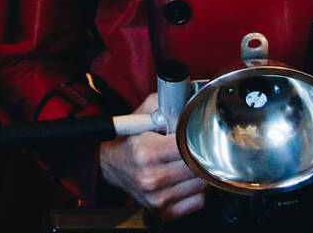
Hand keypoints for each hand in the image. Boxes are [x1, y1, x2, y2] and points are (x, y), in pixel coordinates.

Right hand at [99, 92, 205, 220]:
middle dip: (200, 154)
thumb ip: (166, 103)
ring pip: (201, 185)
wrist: (111, 165)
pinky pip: (198, 201)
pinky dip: (198, 190)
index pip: (187, 145)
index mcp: (146, 152)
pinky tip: (188, 179)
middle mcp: (151, 178)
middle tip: (196, 146)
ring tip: (190, 162)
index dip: (196, 136)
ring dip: (201, 172)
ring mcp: (157, 198)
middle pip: (197, 166)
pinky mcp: (163, 211)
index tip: (197, 133)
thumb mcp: (143, 114)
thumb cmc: (129, 140)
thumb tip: (190, 100)